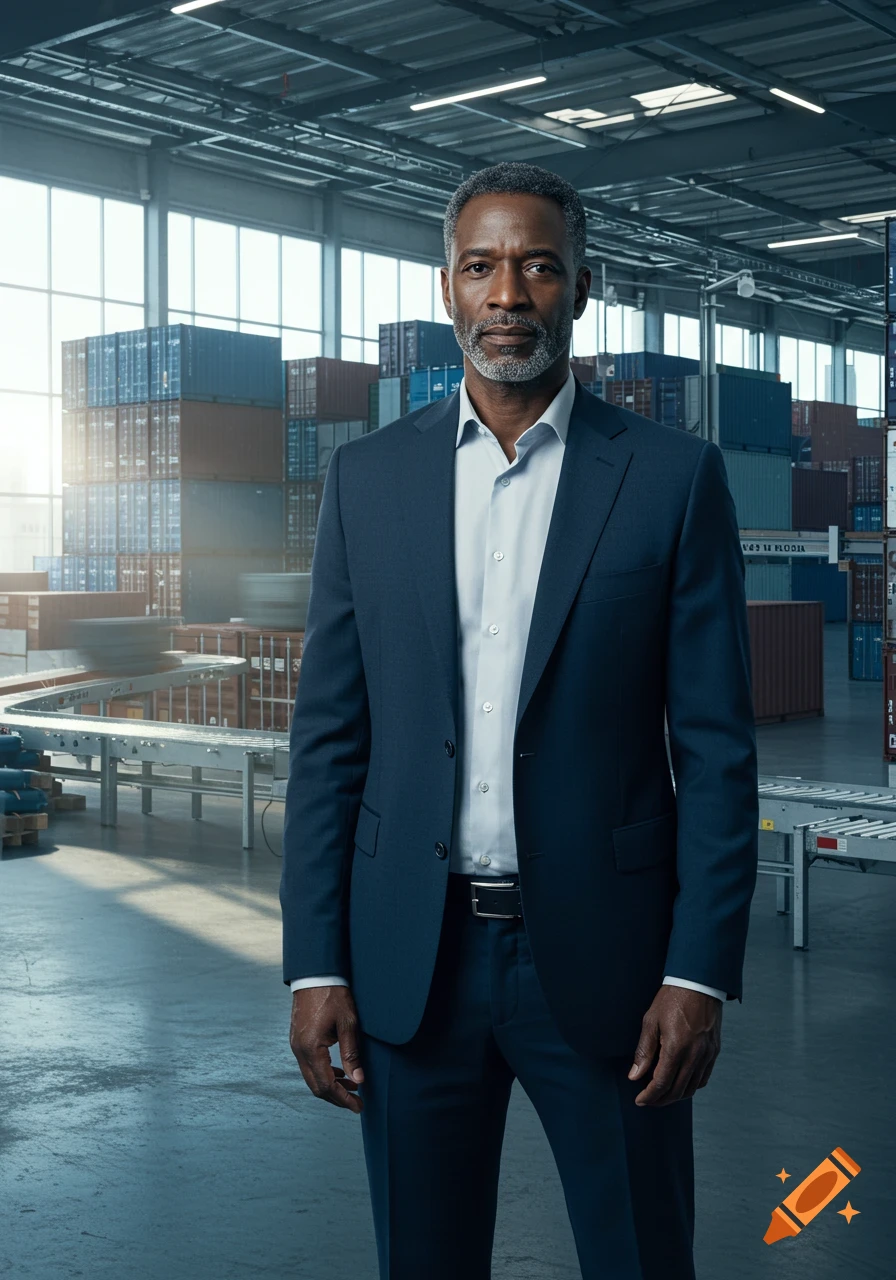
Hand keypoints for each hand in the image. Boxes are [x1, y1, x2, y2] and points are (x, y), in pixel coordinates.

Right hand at [290, 986, 364, 1113]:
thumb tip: (358, 1080)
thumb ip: (352, 1054)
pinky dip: (324, 1073)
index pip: (326, 1085)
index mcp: (310, 1048)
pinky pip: (309, 1065)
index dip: (343, 1099)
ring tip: (353, 1087)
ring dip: (331, 1085)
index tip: (359, 1106)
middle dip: (337, 1097)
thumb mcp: (348, 1022)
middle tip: (357, 1103)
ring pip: (311, 1077)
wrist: (315, 974)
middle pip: (316, 1086)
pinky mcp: (298, 1039)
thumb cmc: (333, 994)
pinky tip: (339, 1072)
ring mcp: (296, 1045)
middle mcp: (299, 1050)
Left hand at [627, 986, 721, 1106]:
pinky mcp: (714, 1051)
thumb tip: (635, 1076)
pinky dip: (691, 1086)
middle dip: (661, 1100)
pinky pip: (703, 1078)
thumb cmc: (672, 999)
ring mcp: (707, 1054)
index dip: (650, 1096)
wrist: (699, 983)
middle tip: (648, 1100)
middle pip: (678, 1090)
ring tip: (662, 1094)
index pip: (662, 1083)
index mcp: (676, 1047)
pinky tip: (680, 1083)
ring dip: (676, 1095)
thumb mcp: (650, 1021)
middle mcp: (695, 1054)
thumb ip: (643, 1051)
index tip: (640, 1100)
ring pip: (692, 1087)